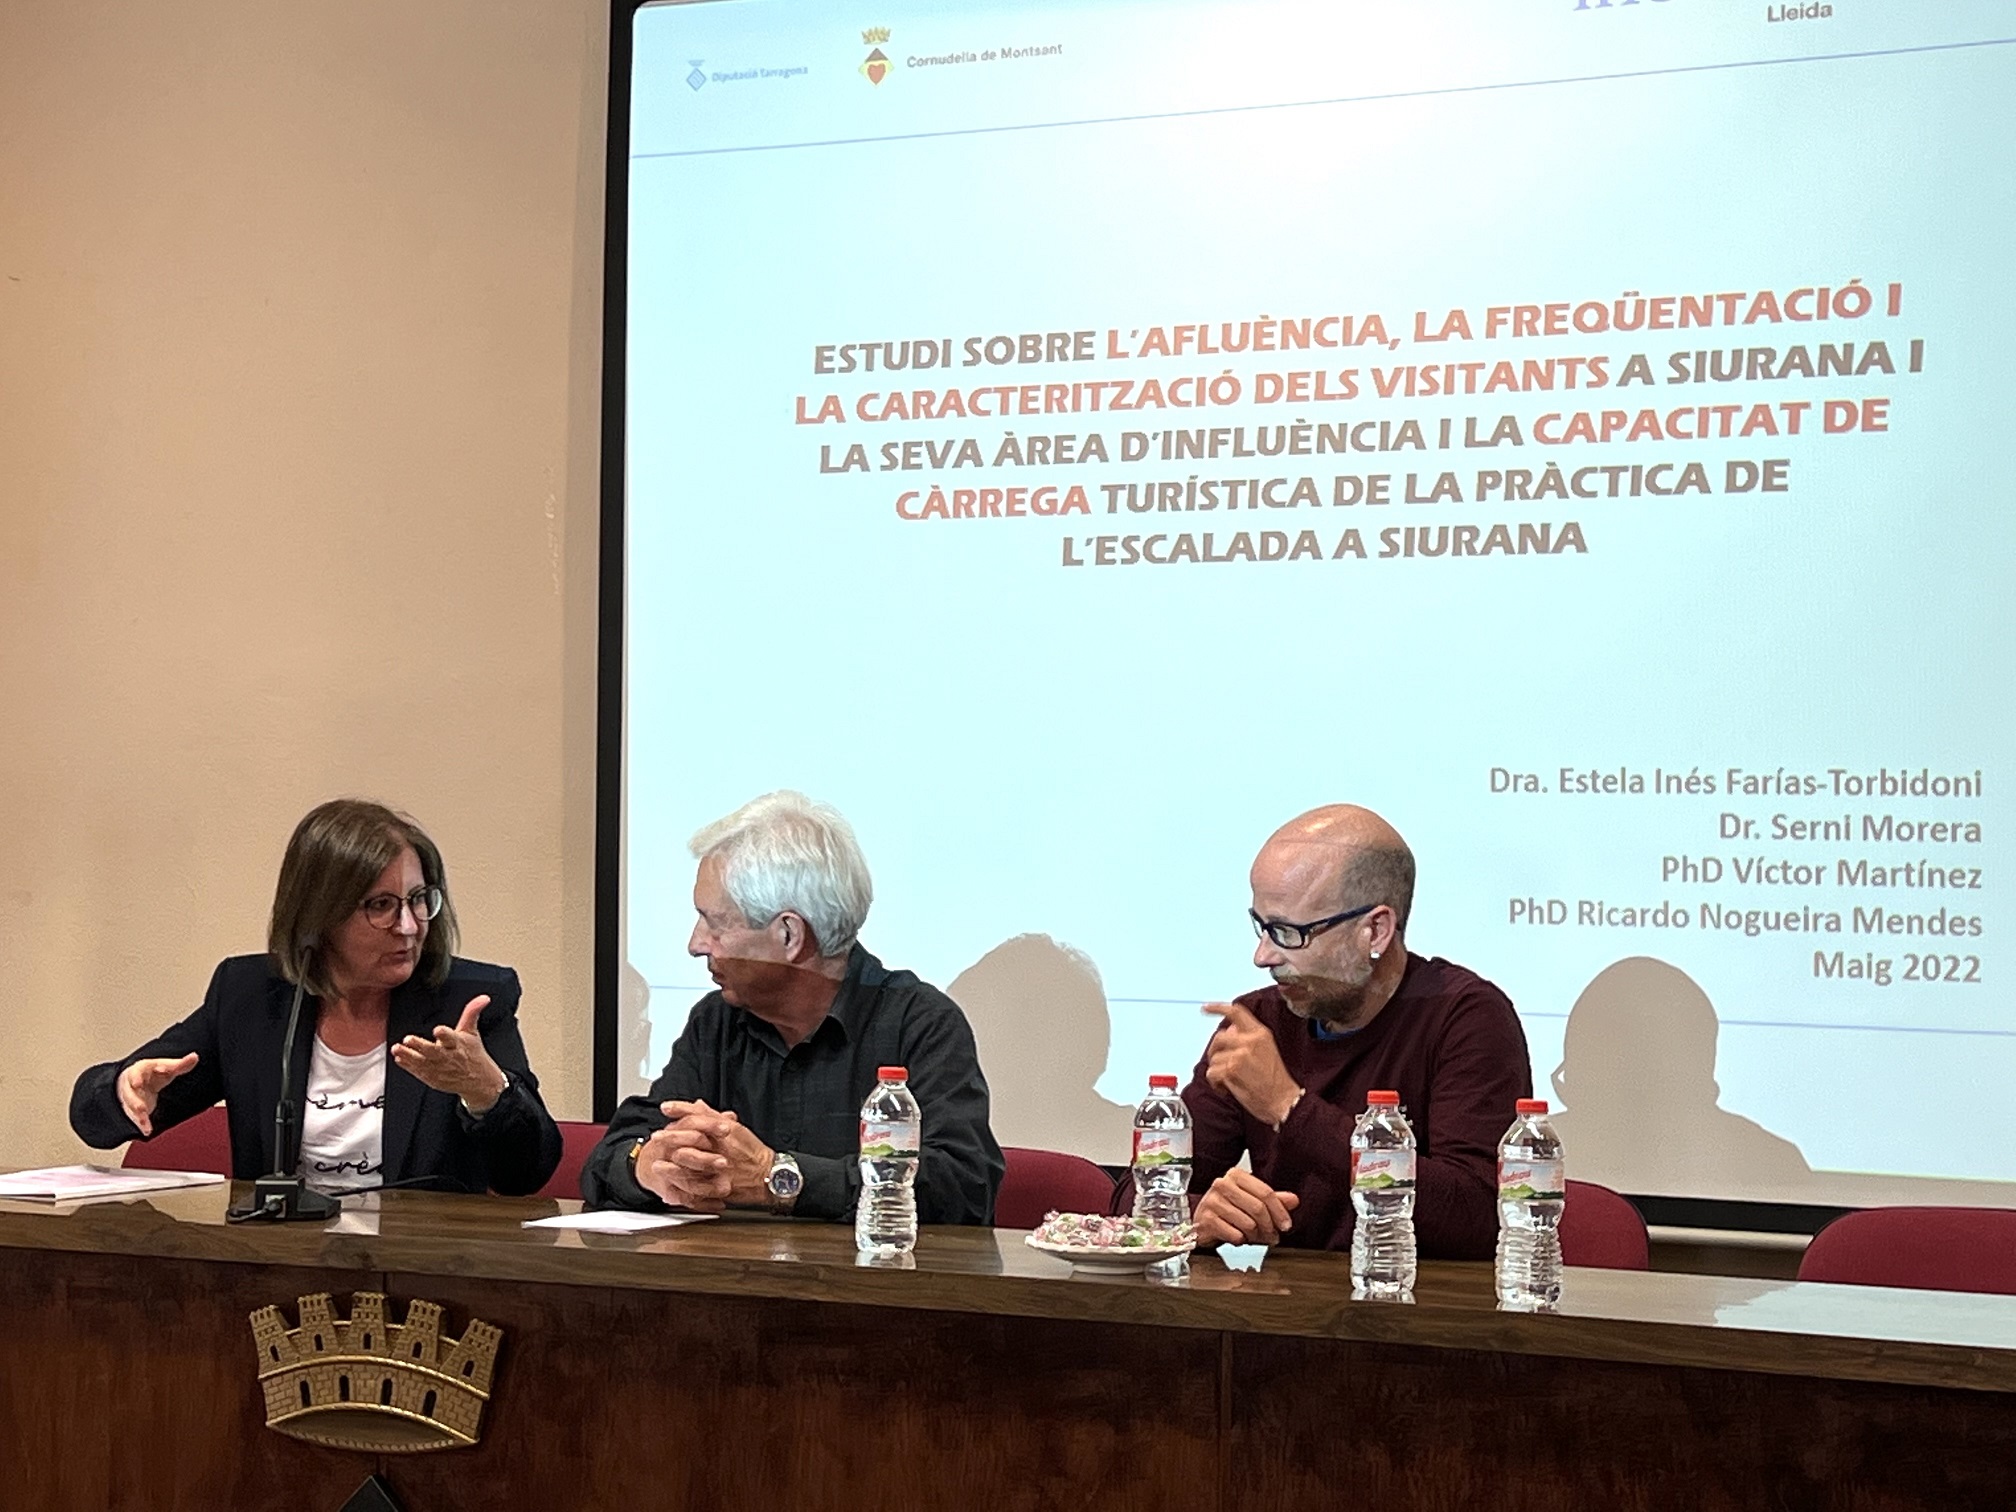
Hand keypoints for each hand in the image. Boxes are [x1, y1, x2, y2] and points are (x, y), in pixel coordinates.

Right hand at [117, 1053, 197, 1136]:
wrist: (133, 1081)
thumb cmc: (151, 1073)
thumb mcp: (165, 1067)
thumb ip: (179, 1065)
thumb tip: (195, 1057)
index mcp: (141, 1069)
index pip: (143, 1067)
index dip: (153, 1068)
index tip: (164, 1068)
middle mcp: (132, 1083)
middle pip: (131, 1087)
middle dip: (135, 1092)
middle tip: (139, 1097)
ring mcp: (130, 1096)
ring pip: (131, 1104)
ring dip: (138, 1112)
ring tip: (144, 1119)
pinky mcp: (132, 1109)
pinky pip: (135, 1117)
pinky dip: (141, 1124)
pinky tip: (147, 1131)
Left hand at [389, 996, 507, 1111]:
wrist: (479, 1081)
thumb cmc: (473, 1054)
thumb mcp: (472, 1032)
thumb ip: (472, 1012)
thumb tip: (483, 998)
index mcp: (458, 1044)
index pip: (451, 1038)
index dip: (445, 1034)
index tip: (438, 1030)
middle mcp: (448, 1057)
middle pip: (433, 1051)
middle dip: (420, 1045)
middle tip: (408, 1039)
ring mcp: (439, 1069)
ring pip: (422, 1062)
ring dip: (408, 1055)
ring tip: (397, 1049)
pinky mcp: (433, 1078)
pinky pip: (418, 1072)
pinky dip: (408, 1066)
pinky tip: (400, 1059)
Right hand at [632, 1122, 730, 1210]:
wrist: (650, 1164)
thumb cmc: (673, 1144)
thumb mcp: (688, 1129)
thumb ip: (710, 1121)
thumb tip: (730, 1116)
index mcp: (676, 1132)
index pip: (692, 1124)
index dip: (711, 1125)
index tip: (727, 1128)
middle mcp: (670, 1151)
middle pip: (688, 1153)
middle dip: (707, 1159)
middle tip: (724, 1163)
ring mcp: (667, 1171)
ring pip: (686, 1179)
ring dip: (707, 1184)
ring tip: (725, 1188)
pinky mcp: (667, 1190)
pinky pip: (685, 1197)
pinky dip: (704, 1203)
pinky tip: (719, 1204)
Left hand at [659, 1100, 774, 1207]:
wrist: (770, 1176)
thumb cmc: (753, 1152)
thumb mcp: (736, 1129)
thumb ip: (712, 1117)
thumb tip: (695, 1104)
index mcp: (726, 1132)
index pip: (700, 1116)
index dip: (681, 1110)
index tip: (665, 1108)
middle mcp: (723, 1148)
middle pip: (693, 1140)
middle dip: (671, 1138)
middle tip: (657, 1137)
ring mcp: (721, 1169)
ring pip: (692, 1166)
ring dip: (672, 1166)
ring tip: (657, 1165)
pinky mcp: (721, 1188)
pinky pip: (699, 1189)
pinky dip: (684, 1188)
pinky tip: (671, 1186)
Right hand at [1194, 1169, 1299, 1246]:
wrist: (1202, 1223)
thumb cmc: (1229, 1211)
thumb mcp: (1253, 1202)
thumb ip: (1274, 1200)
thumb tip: (1294, 1200)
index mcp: (1236, 1175)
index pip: (1266, 1192)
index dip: (1280, 1211)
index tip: (1287, 1226)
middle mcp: (1222, 1184)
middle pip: (1258, 1208)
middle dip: (1269, 1227)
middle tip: (1272, 1237)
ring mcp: (1212, 1201)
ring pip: (1248, 1223)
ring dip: (1255, 1236)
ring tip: (1254, 1237)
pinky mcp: (1206, 1219)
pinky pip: (1235, 1234)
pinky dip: (1240, 1240)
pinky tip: (1238, 1237)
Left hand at [1202, 1001, 1301, 1125]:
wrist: (1284, 1101)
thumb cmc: (1276, 1081)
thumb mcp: (1267, 1051)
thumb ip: (1248, 1039)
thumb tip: (1230, 1031)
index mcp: (1260, 1033)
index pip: (1236, 1012)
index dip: (1218, 1007)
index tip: (1206, 1008)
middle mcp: (1251, 1040)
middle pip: (1219, 1036)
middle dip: (1215, 1052)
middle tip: (1221, 1065)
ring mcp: (1241, 1054)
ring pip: (1214, 1057)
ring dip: (1217, 1071)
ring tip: (1229, 1081)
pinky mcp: (1233, 1070)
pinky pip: (1212, 1072)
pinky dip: (1215, 1083)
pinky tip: (1226, 1088)